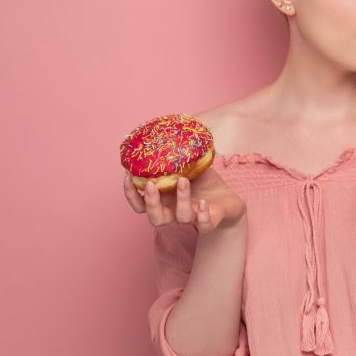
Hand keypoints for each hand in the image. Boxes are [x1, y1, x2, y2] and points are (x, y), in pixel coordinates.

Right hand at [123, 168, 245, 233]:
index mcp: (165, 200)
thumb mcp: (190, 167)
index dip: (131, 193)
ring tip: (184, 180)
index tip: (126, 176)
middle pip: (155, 217)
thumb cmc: (204, 184)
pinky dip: (202, 215)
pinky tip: (203, 203)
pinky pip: (204, 224)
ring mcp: (192, 217)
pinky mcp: (210, 222)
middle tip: (152, 184)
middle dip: (150, 202)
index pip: (140, 203)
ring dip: (180, 199)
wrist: (228, 202)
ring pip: (180, 217)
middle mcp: (175, 211)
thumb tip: (168, 130)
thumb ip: (176, 156)